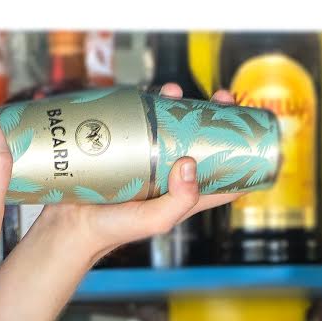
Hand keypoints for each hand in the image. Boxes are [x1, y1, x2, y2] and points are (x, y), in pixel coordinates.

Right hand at [35, 85, 246, 254]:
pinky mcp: (123, 150)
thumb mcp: (156, 220)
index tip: (253, 132)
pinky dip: (146, 107)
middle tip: (221, 97)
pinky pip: (139, 123)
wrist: (68, 225)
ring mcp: (147, 161)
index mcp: (187, 195)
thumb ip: (180, 200)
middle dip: (213, 120)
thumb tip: (190, 164)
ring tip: (178, 91)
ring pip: (170, 129)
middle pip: (201, 144)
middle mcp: (171, 176)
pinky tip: (149, 94)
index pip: (227, 178)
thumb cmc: (114, 229)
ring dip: (179, 107)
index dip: (246, 158)